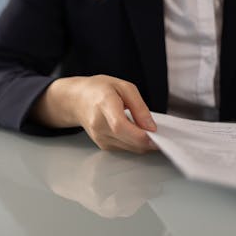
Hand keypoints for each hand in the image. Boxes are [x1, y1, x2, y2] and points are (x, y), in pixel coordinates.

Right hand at [31, 75, 158, 152]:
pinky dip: (133, 143)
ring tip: (144, 128)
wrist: (77, 100)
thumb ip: (139, 106)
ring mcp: (99, 136)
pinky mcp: (102, 144)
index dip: (140, 134)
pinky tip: (133, 131)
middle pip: (127, 140)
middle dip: (148, 140)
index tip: (155, 135)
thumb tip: (151, 127)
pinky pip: (125, 149)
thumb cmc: (99, 90)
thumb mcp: (123, 87)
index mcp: (104, 104)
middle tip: (158, 132)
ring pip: (129, 148)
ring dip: (142, 142)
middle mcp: (98, 124)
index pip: (120, 125)